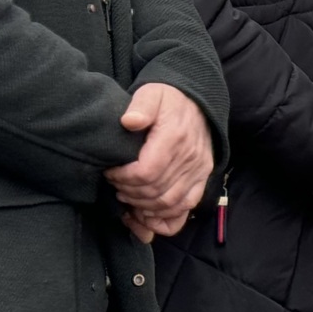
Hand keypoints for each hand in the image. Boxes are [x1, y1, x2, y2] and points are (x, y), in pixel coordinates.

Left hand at [105, 83, 213, 239]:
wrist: (196, 100)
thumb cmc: (168, 98)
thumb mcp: (152, 93)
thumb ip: (141, 106)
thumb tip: (129, 121)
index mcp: (174, 138)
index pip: (146, 172)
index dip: (123, 178)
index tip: (110, 172)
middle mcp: (190, 158)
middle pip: (155, 191)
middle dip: (129, 193)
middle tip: (115, 186)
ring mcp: (199, 170)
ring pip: (169, 203)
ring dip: (143, 207)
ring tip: (127, 197)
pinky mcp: (202, 177)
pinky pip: (186, 207)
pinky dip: (166, 218)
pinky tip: (148, 215)